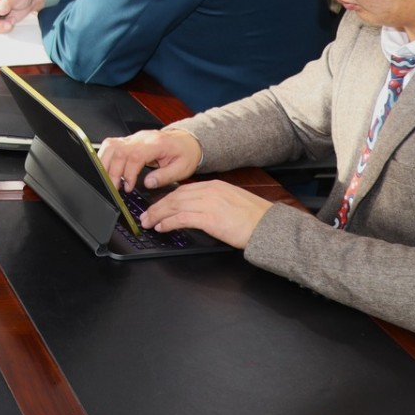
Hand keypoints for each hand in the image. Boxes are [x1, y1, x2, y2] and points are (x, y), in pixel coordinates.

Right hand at [98, 128, 203, 192]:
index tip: (128, 187)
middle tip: (114, 188)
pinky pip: (111, 145)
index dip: (129, 173)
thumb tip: (148, 183)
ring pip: (110, 145)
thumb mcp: (182, 168)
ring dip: (105, 163)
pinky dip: (105, 157)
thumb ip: (164, 176)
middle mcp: (142, 138)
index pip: (135, 156)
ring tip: (108, 180)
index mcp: (156, 144)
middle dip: (113, 171)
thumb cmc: (184, 153)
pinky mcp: (128, 140)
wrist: (185, 141)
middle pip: (118, 150)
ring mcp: (133, 138)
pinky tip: (107, 169)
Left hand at [139, 180, 272, 248]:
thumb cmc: (254, 219)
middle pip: (175, 197)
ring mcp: (209, 204)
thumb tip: (197, 210)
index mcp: (215, 186)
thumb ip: (214, 201)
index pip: (183, 190)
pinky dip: (168, 223)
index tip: (157, 206)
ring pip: (175, 206)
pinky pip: (182, 218)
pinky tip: (161, 227)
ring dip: (158, 215)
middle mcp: (209, 191)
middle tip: (145, 215)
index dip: (167, 199)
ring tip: (149, 222)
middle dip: (157, 207)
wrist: (269, 227)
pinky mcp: (209, 218)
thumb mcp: (232, 202)